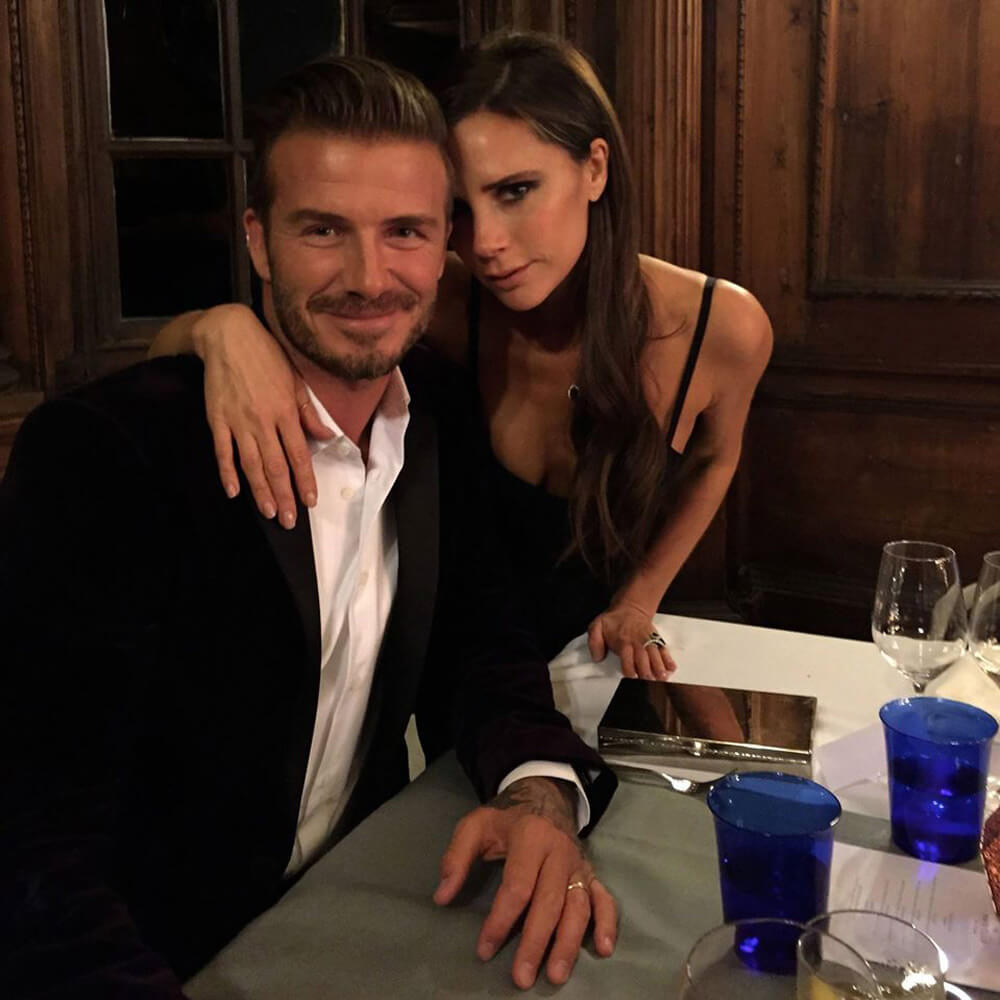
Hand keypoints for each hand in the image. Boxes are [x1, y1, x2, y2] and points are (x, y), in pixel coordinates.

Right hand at [193, 304, 332, 526]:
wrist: (227, 336)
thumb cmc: (266, 356)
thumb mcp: (295, 380)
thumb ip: (308, 412)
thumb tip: (326, 436)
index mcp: (286, 412)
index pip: (299, 454)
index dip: (305, 480)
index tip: (311, 501)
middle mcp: (263, 421)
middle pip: (275, 466)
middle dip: (284, 496)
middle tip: (290, 520)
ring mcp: (238, 422)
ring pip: (250, 465)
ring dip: (260, 491)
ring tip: (269, 512)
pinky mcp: (217, 419)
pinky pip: (222, 451)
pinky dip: (226, 472)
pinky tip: (232, 492)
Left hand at [434, 777, 616, 988]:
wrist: (544, 794)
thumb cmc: (507, 817)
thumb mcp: (475, 826)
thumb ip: (456, 858)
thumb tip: (442, 896)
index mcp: (530, 837)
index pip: (517, 886)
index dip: (501, 920)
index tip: (484, 949)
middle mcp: (559, 852)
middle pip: (549, 902)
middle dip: (535, 943)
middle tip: (522, 978)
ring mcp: (578, 864)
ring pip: (578, 906)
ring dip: (569, 942)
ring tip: (556, 975)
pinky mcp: (591, 873)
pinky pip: (604, 899)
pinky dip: (607, 923)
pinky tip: (604, 949)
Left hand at [588, 601, 676, 679]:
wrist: (631, 607)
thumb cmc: (614, 620)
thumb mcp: (597, 626)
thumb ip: (594, 642)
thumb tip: (597, 657)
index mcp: (623, 642)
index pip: (627, 660)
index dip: (629, 671)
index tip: (631, 678)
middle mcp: (637, 643)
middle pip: (644, 660)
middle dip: (646, 672)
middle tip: (649, 681)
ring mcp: (648, 641)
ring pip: (655, 656)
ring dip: (659, 668)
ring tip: (662, 677)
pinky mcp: (656, 640)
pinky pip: (664, 650)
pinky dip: (668, 659)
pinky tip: (671, 668)